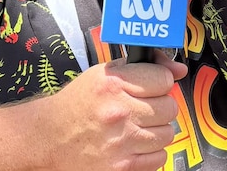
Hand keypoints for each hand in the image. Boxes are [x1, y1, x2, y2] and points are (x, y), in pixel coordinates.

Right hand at [39, 51, 187, 170]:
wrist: (47, 139)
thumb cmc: (77, 105)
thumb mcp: (103, 74)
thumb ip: (143, 66)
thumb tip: (178, 69)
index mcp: (113, 84)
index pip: (164, 79)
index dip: (159, 81)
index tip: (152, 85)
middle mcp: (118, 112)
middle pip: (169, 107)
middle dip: (159, 106)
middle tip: (143, 107)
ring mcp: (121, 142)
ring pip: (168, 133)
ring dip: (156, 130)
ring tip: (138, 126)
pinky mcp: (122, 167)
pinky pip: (159, 157)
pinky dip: (151, 152)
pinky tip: (135, 144)